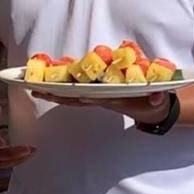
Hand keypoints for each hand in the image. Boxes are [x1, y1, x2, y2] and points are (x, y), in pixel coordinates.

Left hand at [32, 89, 171, 124]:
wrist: (151, 110)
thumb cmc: (153, 104)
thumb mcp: (158, 102)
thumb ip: (157, 99)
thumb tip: (155, 98)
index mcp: (115, 100)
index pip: (97, 99)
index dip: (84, 97)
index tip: (71, 95)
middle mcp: (102, 99)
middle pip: (76, 99)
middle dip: (58, 95)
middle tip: (37, 91)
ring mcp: (97, 97)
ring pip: (72, 96)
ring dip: (54, 93)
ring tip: (35, 88)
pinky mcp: (96, 93)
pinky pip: (76, 91)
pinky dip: (62, 88)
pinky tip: (48, 83)